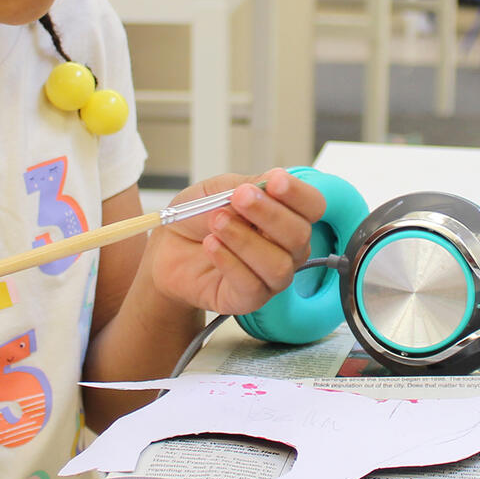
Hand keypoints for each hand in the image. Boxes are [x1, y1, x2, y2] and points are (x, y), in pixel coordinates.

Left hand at [147, 168, 324, 317]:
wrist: (167, 247)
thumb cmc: (196, 219)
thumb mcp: (217, 189)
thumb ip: (247, 184)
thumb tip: (273, 179)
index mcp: (284, 215)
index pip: (312, 206)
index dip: (298, 194)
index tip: (275, 181)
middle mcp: (284, 248)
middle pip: (299, 235)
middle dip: (268, 213)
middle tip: (238, 198)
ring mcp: (269, 276)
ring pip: (279, 265)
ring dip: (245, 239)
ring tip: (216, 222)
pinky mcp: (248, 299)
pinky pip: (252, 285)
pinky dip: (230, 262)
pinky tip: (211, 246)